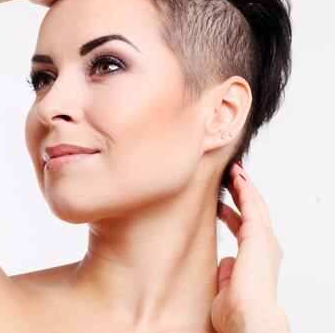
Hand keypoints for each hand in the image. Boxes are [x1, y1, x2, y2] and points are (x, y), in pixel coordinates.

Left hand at [212, 162, 289, 332]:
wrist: (248, 318)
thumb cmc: (238, 311)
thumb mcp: (227, 286)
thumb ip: (226, 271)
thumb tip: (224, 261)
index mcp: (257, 260)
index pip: (245, 229)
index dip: (235, 213)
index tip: (221, 203)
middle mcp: (265, 248)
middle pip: (254, 212)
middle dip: (243, 194)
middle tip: (230, 177)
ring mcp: (264, 240)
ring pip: (255, 205)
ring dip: (245, 186)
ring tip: (233, 170)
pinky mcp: (258, 236)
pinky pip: (252, 205)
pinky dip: (245, 189)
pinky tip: (236, 177)